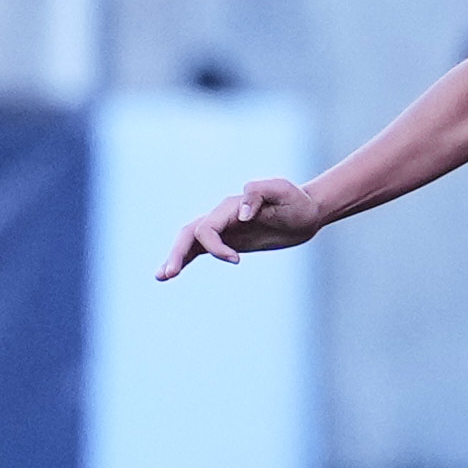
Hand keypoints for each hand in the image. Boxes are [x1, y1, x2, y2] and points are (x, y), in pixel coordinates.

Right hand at [158, 177, 325, 278]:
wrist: (306, 212)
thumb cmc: (296, 201)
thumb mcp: (283, 191)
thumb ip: (258, 192)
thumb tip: (240, 214)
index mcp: (231, 207)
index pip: (208, 227)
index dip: (215, 246)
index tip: (237, 260)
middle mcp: (222, 216)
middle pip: (190, 233)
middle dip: (178, 253)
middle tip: (170, 274)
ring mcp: (223, 228)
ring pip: (190, 241)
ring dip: (175, 257)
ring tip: (161, 276)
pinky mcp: (228, 240)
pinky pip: (200, 249)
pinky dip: (184, 259)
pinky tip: (171, 274)